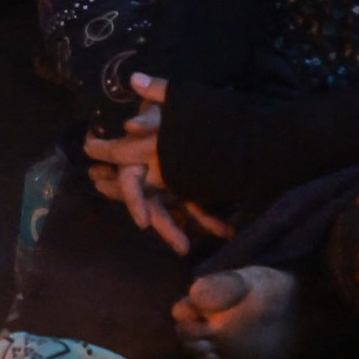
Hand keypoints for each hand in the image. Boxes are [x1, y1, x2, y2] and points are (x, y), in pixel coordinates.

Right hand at [81, 73, 218, 251]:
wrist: (196, 112)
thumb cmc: (169, 113)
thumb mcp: (159, 110)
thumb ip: (147, 117)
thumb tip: (131, 124)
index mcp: (139, 162)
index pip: (130, 186)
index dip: (134, 202)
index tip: (142, 222)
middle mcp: (155, 178)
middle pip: (155, 206)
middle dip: (168, 229)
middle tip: (182, 247)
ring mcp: (175, 184)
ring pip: (179, 211)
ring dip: (196, 227)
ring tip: (218, 238)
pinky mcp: (192, 187)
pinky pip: (199, 206)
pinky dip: (212, 220)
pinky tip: (227, 231)